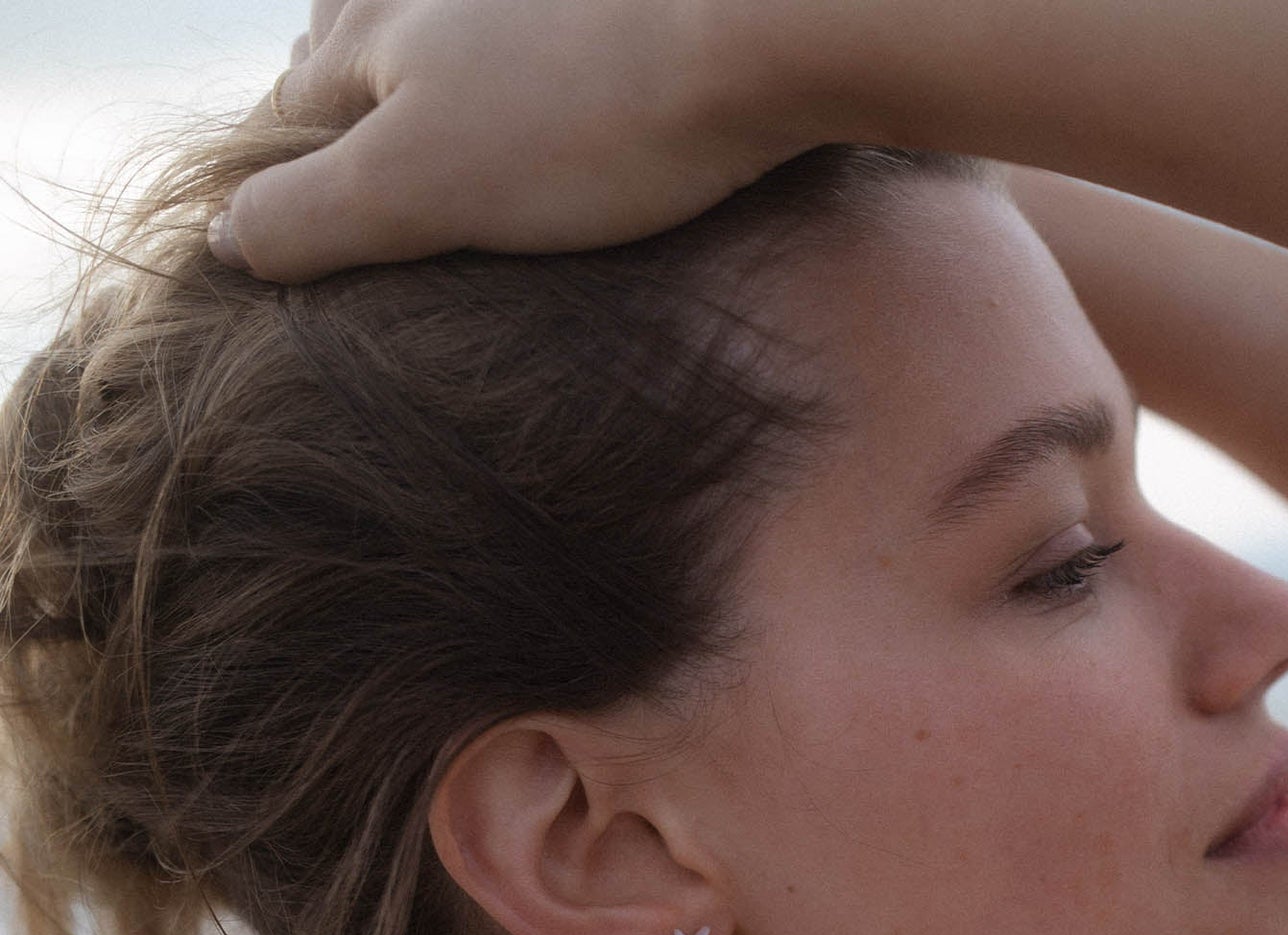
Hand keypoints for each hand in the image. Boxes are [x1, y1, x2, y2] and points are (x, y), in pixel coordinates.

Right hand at [213, 0, 824, 281]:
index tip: (304, 251)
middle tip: (375, 203)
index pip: (289, 111)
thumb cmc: (587, 119)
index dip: (289, 186)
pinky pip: (528, 47)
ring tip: (457, 170)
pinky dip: (517, 86)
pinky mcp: (601, 12)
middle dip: (353, 129)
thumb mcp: (425, 185)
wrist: (753, 33)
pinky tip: (550, 129)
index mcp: (370, 25)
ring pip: (440, 44)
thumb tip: (228, 240)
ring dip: (437, 100)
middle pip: (356, 58)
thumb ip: (316, 213)